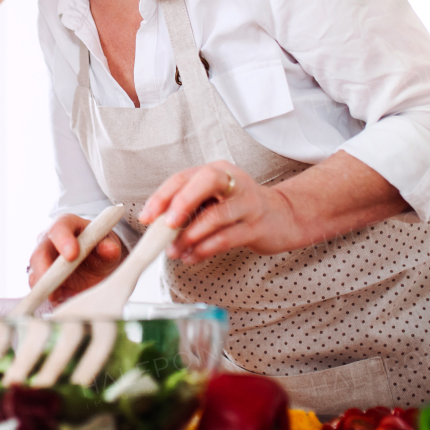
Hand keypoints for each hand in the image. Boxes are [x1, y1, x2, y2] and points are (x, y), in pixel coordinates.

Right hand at [28, 214, 123, 304]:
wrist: (96, 262)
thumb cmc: (99, 246)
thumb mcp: (108, 244)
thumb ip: (109, 245)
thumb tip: (109, 249)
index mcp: (66, 225)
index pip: (59, 228)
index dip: (63, 241)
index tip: (72, 255)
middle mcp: (48, 242)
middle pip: (39, 254)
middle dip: (45, 269)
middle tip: (56, 283)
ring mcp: (42, 262)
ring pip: (35, 274)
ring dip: (45, 287)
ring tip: (59, 297)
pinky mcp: (42, 281)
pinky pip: (40, 291)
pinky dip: (49, 298)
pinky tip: (62, 302)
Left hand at [138, 161, 296, 263]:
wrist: (283, 217)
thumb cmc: (240, 208)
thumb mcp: (214, 199)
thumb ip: (189, 208)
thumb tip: (157, 226)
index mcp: (218, 171)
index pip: (184, 177)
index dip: (162, 196)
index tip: (146, 217)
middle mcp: (234, 182)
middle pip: (206, 181)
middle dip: (182, 202)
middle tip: (165, 226)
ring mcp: (249, 203)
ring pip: (216, 215)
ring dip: (190, 236)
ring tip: (174, 251)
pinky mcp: (258, 227)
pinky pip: (227, 238)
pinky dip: (205, 250)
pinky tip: (192, 257)